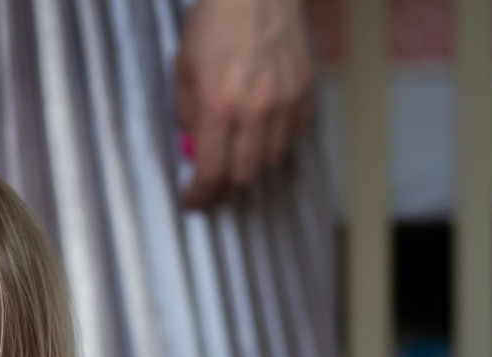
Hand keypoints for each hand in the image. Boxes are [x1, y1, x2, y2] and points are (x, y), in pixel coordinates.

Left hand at [175, 0, 315, 207]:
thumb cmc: (217, 20)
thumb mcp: (184, 64)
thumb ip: (187, 110)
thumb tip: (193, 144)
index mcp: (219, 104)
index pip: (211, 171)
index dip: (200, 194)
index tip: (194, 201)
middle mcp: (255, 110)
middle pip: (244, 175)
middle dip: (226, 181)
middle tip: (214, 175)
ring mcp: (286, 103)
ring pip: (272, 160)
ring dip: (253, 161)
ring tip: (239, 147)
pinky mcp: (306, 92)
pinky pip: (295, 135)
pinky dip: (278, 140)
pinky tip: (264, 127)